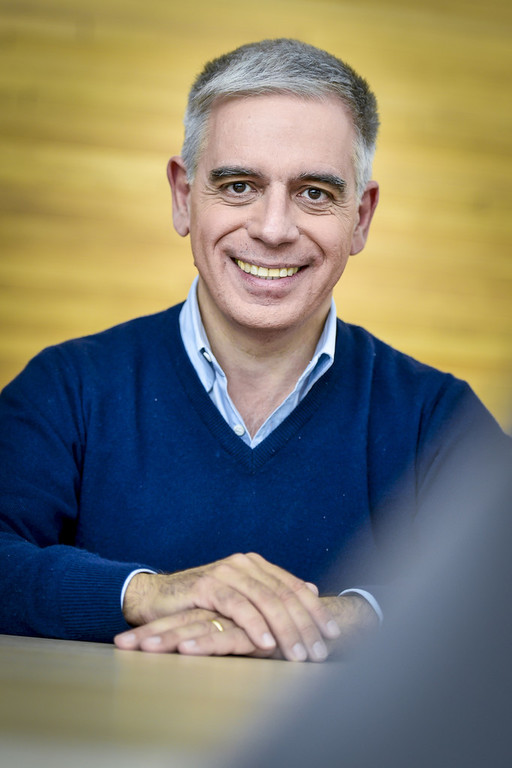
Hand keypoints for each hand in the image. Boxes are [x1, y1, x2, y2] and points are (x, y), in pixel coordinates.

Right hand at [117, 553, 341, 661]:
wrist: (155, 598)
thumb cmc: (200, 604)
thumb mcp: (241, 598)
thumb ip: (273, 593)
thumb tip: (312, 590)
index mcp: (256, 564)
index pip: (294, 588)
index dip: (315, 611)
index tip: (333, 635)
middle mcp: (244, 563)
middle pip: (285, 595)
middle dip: (306, 626)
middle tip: (320, 653)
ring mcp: (226, 571)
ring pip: (266, 601)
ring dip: (286, 630)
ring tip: (299, 654)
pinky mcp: (207, 585)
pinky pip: (238, 606)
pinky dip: (255, 625)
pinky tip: (267, 644)